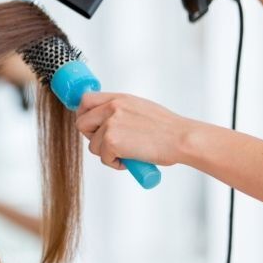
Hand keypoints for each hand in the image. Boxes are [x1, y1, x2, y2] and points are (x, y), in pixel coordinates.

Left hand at [75, 93, 197, 169]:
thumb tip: (105, 120)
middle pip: (82, 123)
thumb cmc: (167, 128)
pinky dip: (115, 164)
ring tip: (127, 154)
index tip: (90, 125)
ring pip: (93, 145)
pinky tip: (131, 160)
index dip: (84, 114)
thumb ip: (120, 110)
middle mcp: (111, 107)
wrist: (180, 138)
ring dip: (107, 154)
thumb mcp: (139, 108)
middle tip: (108, 145)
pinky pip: (103, 158)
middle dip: (92, 137)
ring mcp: (110, 124)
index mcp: (119, 98)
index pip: (86, 100)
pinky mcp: (111, 141)